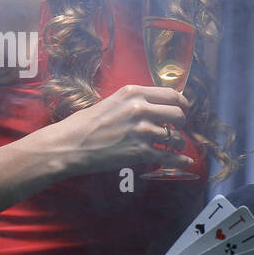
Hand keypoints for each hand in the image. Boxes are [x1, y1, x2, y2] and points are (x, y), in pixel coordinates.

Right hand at [48, 84, 193, 174]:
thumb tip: (154, 106)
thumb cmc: (84, 124)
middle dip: (181, 123)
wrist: (69, 145)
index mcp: (133, 93)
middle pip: (178, 114)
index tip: (183, 108)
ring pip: (176, 136)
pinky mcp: (141, 152)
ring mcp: (142, 131)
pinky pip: (170, 156)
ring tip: (174, 145)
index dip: (182, 103)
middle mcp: (141, 109)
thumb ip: (134, 102)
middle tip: (176, 128)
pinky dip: (180, 161)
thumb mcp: (111, 102)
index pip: (171, 94)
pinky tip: (185, 162)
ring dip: (178, 142)